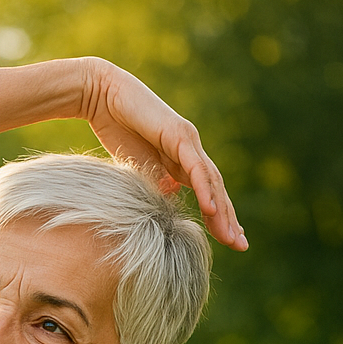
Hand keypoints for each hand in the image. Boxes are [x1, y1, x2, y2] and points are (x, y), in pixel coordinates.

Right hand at [79, 57, 247, 251]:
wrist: (102, 97)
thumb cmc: (116, 129)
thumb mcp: (139, 168)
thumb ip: (156, 182)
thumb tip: (169, 201)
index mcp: (182, 160)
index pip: (207, 192)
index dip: (219, 217)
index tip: (228, 241)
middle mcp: (190, 151)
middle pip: (215, 189)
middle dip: (228, 219)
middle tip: (240, 245)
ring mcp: (187, 142)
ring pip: (211, 181)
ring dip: (222, 210)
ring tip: (230, 236)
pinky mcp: (178, 135)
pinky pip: (195, 168)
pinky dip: (204, 189)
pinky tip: (212, 210)